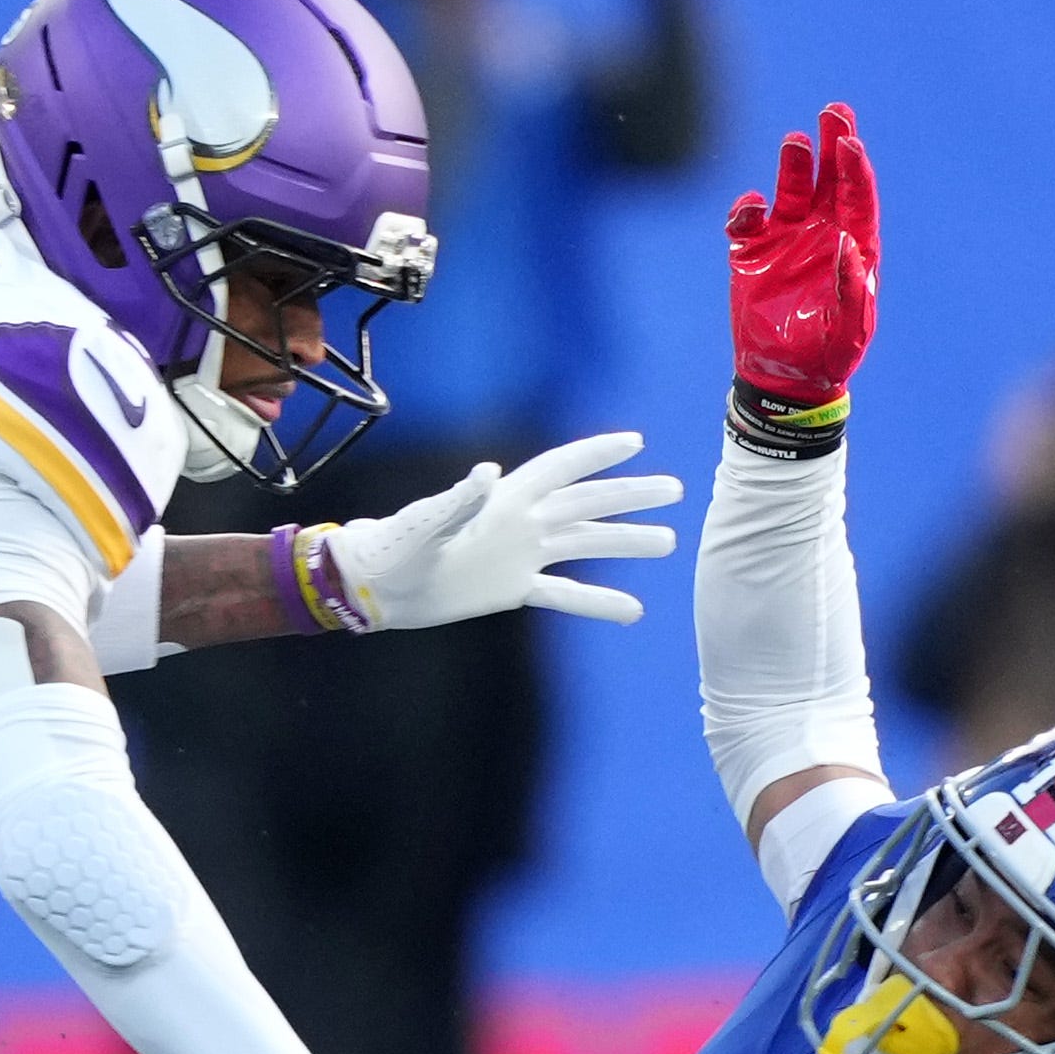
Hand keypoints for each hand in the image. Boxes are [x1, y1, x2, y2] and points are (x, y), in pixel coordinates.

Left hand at [328, 432, 680, 628]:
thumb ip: (459, 499)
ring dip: (625, 543)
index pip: (559, 469)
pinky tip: (633, 610)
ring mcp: (522, 553)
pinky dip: (597, 601)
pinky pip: (565, 594)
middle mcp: (521, 521)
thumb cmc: (395, 546)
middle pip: (587, 503)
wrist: (379, 588)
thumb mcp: (426, 523)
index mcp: (503, 498)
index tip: (636, 443)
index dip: (596, 455)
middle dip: (629, 496)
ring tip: (669, 543)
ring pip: (585, 544)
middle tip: (675, 490)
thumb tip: (488, 471)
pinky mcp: (516, 587)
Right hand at [727, 102, 879, 406]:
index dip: (854, 168)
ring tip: (796, 142)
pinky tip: (749, 209)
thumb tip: (847, 244)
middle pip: (828, 178)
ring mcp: (785, 239)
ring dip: (794, 164)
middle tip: (834, 111)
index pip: (856, 196)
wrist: (784, 378)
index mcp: (853, 245)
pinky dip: (745, 209)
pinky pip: (747, 220)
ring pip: (790, 189)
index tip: (850, 143)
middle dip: (833, 143)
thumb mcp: (849, 330)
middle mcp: (821, 232)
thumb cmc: (828, 356)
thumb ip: (852, 289)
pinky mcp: (751, 253)